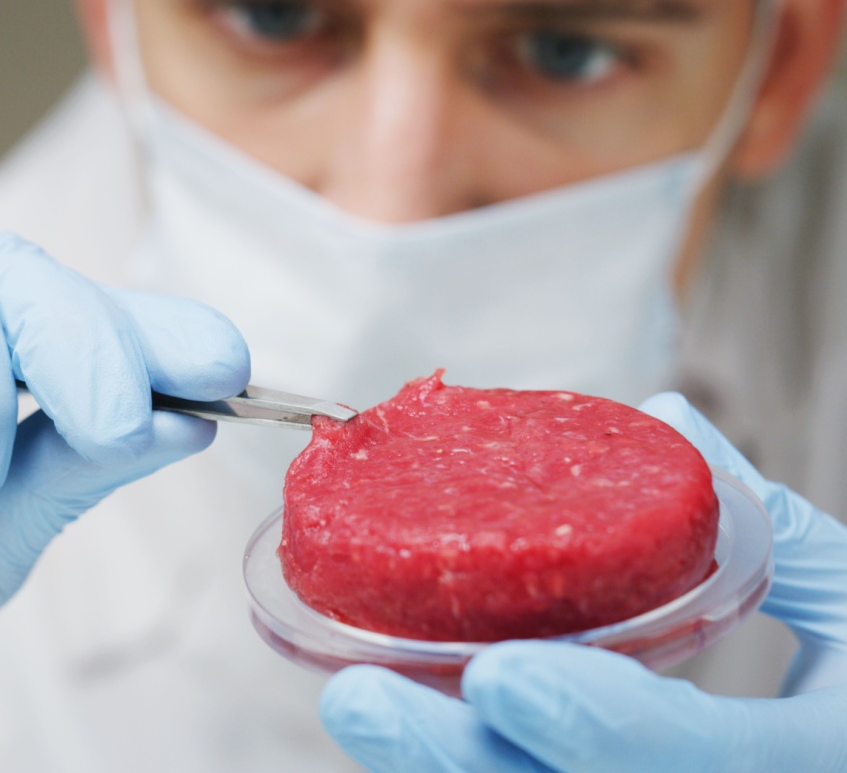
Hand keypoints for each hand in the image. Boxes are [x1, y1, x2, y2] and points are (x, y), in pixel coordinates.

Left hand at [319, 392, 846, 771]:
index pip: (703, 766)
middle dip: (459, 764)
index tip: (500, 672)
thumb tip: (662, 420)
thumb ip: (770, 526)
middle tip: (358, 699)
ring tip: (363, 702)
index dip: (601, 726)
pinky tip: (413, 731)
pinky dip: (475, 772)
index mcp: (818, 770)